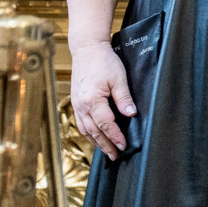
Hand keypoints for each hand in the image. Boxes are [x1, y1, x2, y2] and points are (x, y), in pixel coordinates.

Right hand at [70, 40, 134, 159]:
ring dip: (96, 142)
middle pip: (94, 131)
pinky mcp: (76, 102)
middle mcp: (81, 106)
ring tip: (107, 151)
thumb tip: (131, 115)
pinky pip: (81, 123)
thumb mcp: (119, 78)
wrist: (87, 50)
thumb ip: (124, 98)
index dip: (115, 137)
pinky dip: (89, 133)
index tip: (124, 146)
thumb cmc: (104, 62)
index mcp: (92, 101)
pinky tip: (96, 137)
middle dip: (105, 145)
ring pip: (85, 130)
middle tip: (116, 156)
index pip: (105, 124)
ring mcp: (76, 105)